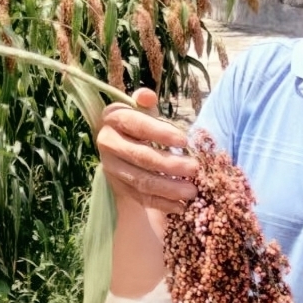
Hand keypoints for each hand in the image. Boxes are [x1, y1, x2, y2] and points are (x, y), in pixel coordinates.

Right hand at [97, 88, 197, 213]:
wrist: (122, 146)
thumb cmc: (140, 124)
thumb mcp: (143, 110)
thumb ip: (146, 103)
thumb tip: (147, 96)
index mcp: (113, 118)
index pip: (136, 124)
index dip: (160, 133)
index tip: (184, 141)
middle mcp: (107, 143)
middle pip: (140, 156)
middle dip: (170, 165)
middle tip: (195, 169)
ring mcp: (111, 168)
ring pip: (141, 181)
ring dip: (168, 188)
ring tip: (192, 191)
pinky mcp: (118, 187)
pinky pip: (140, 198)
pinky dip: (161, 204)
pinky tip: (180, 206)